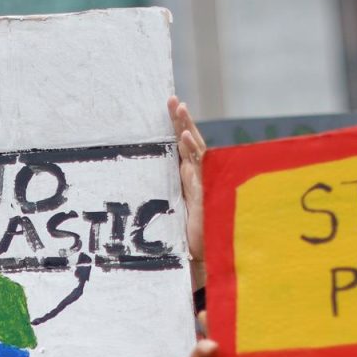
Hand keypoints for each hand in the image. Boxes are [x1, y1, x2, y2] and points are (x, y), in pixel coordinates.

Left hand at [168, 97, 207, 277]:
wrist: (201, 255)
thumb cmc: (187, 231)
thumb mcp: (173, 204)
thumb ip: (167, 188)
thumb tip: (151, 172)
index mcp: (189, 174)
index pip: (184, 144)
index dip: (179, 124)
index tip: (171, 103)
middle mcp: (198, 176)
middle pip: (191, 142)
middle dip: (183, 121)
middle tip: (174, 101)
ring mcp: (203, 184)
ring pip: (196, 153)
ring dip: (188, 132)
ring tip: (180, 111)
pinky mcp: (204, 197)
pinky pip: (198, 174)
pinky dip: (193, 158)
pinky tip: (186, 143)